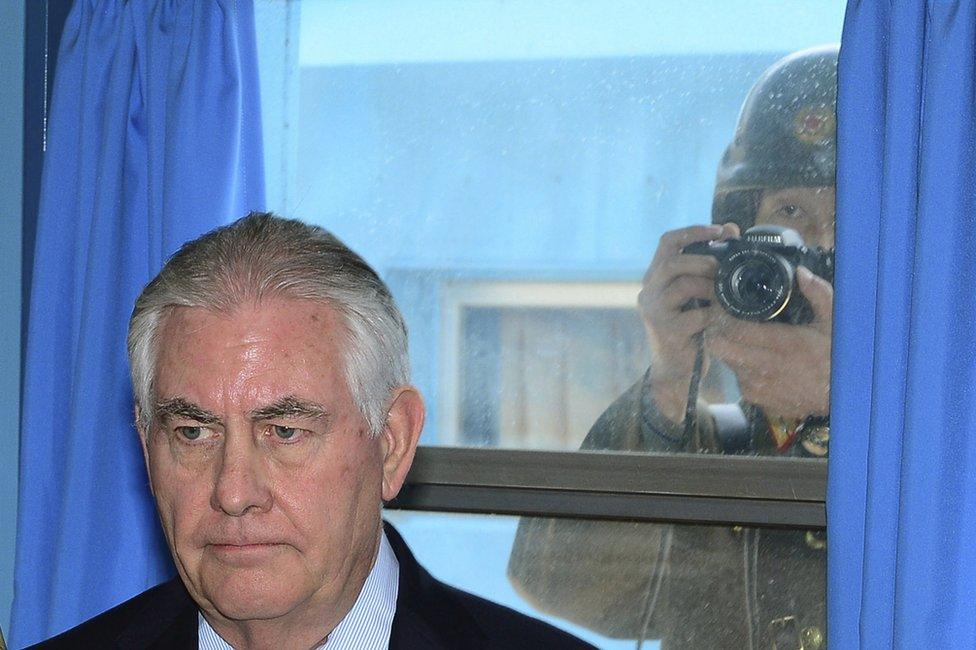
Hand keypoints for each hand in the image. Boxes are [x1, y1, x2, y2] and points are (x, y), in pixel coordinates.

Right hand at [639, 223, 738, 421]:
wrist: (676, 369)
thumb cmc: (690, 327)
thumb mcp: (696, 294)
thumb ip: (707, 264)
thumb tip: (730, 228)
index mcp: (656, 277)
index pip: (667, 242)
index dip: (693, 232)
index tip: (719, 230)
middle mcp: (649, 291)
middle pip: (672, 263)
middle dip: (703, 262)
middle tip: (724, 269)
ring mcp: (654, 311)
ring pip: (682, 285)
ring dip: (711, 287)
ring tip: (725, 295)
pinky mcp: (666, 331)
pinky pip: (696, 315)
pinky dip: (715, 314)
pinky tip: (724, 318)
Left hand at [704, 266, 832, 418]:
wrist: (841, 400)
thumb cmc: (836, 358)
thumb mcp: (834, 323)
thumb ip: (819, 294)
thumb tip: (801, 273)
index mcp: (782, 344)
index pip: (733, 329)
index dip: (720, 314)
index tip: (720, 304)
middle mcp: (764, 366)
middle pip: (718, 347)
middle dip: (716, 331)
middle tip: (723, 321)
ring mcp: (758, 386)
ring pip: (726, 361)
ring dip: (730, 349)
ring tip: (742, 339)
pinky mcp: (757, 399)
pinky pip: (738, 378)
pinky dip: (742, 367)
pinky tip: (756, 360)